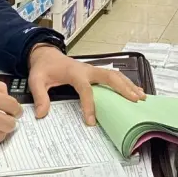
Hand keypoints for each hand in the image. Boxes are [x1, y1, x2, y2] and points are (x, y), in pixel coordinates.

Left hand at [28, 45, 145, 124]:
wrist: (46, 55)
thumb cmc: (44, 67)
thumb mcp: (36, 80)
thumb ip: (39, 96)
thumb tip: (42, 114)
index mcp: (74, 72)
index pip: (85, 89)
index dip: (89, 105)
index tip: (91, 121)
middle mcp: (87, 69)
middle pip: (109, 77)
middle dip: (123, 88)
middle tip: (134, 101)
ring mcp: (93, 70)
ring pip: (115, 75)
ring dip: (129, 85)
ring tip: (141, 97)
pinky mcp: (96, 72)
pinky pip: (114, 76)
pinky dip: (126, 83)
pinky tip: (136, 91)